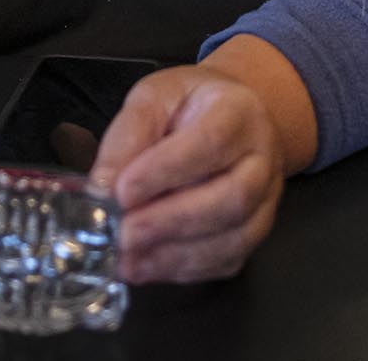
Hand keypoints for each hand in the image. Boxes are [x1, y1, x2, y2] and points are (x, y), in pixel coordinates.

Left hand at [88, 65, 287, 283]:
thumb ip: (128, 135)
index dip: (166, 170)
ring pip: (234, 238)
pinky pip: (225, 261)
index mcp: (239, 113)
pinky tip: (144, 266)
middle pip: (231, 198)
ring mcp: (265, 202)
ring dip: (174, 253)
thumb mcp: (153, 98)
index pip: (211, 142)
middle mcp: (262, 160)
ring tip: (127, 257)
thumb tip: (102, 186)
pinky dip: (182, 270)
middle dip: (171, 220)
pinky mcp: (253, 234)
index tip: (123, 191)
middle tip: (122, 232)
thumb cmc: (187, 106)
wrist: (229, 119)